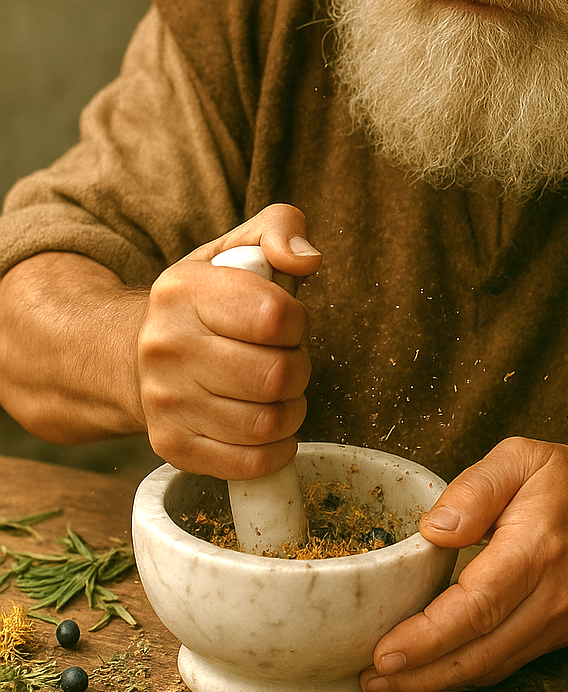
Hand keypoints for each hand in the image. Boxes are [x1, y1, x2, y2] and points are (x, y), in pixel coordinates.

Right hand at [136, 203, 321, 477]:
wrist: (137, 354)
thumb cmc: (208, 302)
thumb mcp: (239, 248)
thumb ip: (281, 228)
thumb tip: (306, 260)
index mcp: (182, 290)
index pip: (275, 316)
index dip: (296, 323)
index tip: (283, 323)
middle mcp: (165, 346)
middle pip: (276, 375)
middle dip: (298, 368)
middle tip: (284, 360)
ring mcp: (164, 401)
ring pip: (267, 423)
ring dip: (290, 410)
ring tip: (275, 392)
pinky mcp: (171, 446)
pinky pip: (250, 463)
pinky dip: (276, 449)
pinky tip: (268, 426)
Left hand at [359, 437, 567, 691]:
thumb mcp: (521, 458)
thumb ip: (475, 488)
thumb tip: (434, 530)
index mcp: (537, 549)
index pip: (477, 606)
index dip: (428, 637)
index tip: (384, 654)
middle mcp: (551, 597)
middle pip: (479, 652)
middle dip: (420, 674)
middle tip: (369, 678)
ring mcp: (558, 624)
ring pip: (490, 668)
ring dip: (436, 682)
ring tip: (385, 683)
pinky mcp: (558, 637)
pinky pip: (504, 665)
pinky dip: (463, 674)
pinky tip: (428, 672)